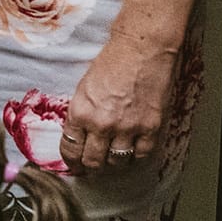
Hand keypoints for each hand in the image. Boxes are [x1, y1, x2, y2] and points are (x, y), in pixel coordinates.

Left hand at [61, 28, 179, 174]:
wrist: (140, 51)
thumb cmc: (110, 64)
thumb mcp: (83, 90)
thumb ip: (81, 115)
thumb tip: (78, 137)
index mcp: (80, 113)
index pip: (70, 150)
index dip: (71, 162)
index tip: (73, 166)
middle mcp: (102, 125)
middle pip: (93, 162)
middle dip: (89, 168)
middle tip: (91, 169)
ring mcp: (128, 128)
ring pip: (117, 163)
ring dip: (112, 164)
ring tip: (111, 160)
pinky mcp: (151, 127)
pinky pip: (141, 155)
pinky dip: (135, 157)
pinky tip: (131, 153)